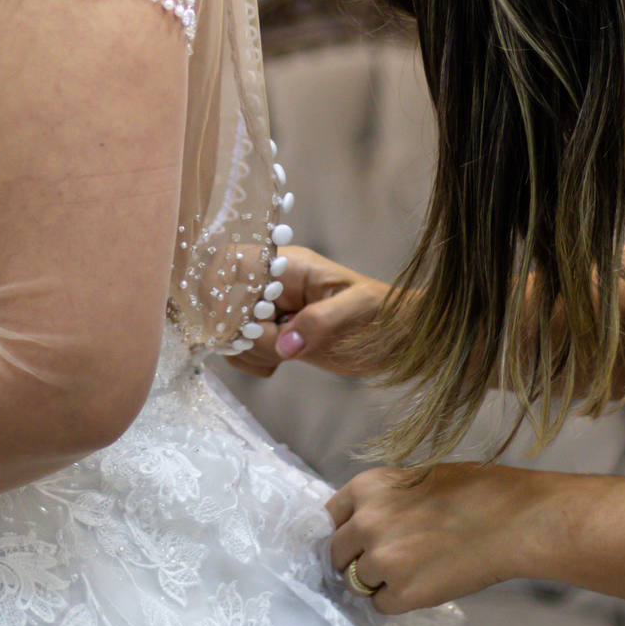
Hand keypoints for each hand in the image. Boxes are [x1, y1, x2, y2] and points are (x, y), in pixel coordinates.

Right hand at [228, 246, 390, 377]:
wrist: (403, 338)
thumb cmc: (386, 313)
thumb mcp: (358, 309)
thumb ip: (321, 321)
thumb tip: (285, 345)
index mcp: (288, 266)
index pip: (232, 263)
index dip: (221, 291)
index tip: (238, 324)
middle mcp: (273, 287)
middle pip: (224, 304)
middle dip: (239, 331)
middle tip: (274, 344)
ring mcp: (273, 314)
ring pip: (231, 332)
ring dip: (249, 350)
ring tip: (287, 353)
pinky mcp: (277, 339)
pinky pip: (244, 352)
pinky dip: (255, 363)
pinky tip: (283, 362)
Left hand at [326, 461, 554, 612]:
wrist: (510, 520)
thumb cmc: (471, 491)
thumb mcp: (412, 480)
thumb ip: (380, 501)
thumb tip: (360, 524)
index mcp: (366, 487)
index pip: (329, 517)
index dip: (343, 531)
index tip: (353, 541)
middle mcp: (365, 522)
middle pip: (336, 554)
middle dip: (355, 559)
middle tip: (385, 560)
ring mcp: (382, 560)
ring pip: (356, 583)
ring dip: (375, 582)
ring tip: (410, 571)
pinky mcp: (403, 593)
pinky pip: (382, 605)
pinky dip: (397, 600)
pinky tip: (422, 585)